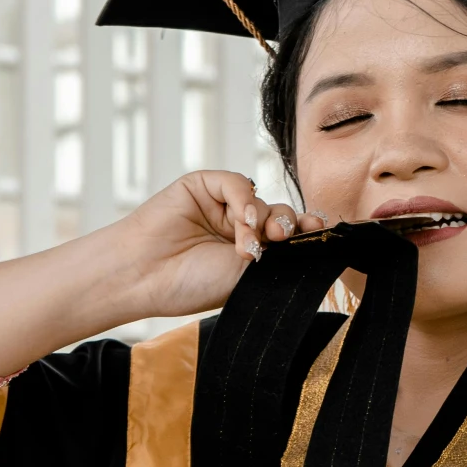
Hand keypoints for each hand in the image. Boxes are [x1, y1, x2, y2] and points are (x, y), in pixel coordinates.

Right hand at [112, 171, 326, 318]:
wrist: (146, 276)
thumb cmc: (190, 284)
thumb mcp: (247, 276)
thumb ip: (276, 256)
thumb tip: (312, 235)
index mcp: (249, 253)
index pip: (286, 236)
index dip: (304, 231)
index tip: (319, 231)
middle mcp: (236, 228)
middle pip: (278, 215)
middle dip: (285, 226)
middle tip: (277, 239)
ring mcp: (220, 207)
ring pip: (260, 199)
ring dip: (262, 218)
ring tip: (249, 244)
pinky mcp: (201, 186)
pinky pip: (236, 183)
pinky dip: (245, 199)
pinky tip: (242, 220)